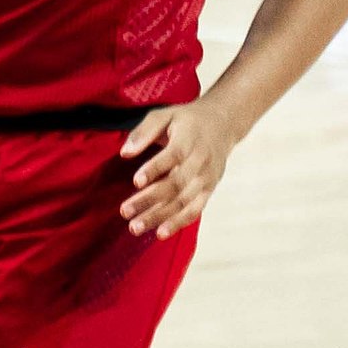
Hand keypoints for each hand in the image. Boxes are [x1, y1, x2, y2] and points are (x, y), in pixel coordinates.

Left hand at [119, 100, 234, 238]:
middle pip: (176, 184)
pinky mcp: (209, 190)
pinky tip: (160, 233)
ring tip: (136, 227)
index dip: (154, 169)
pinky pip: (194, 210)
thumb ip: (143, 132)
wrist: (222, 124)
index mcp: (189, 139)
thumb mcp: (164, 115)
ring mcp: (206, 178)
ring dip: (159, 216)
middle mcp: (200, 161)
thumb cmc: (186, 120)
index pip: (173, 156)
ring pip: (183, 201)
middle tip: (125, 211)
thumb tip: (124, 153)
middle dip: (150, 200)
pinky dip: (178, 223)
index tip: (136, 181)